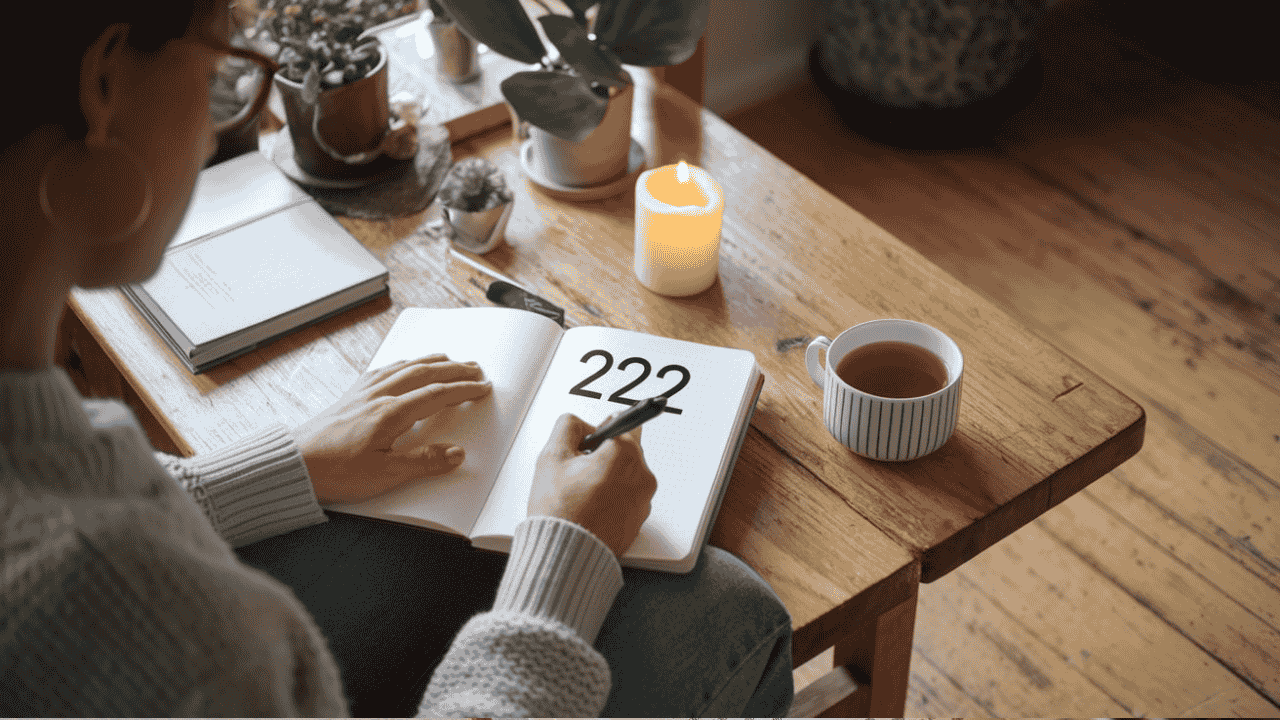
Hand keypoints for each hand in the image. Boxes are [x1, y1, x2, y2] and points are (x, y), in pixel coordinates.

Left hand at [293, 354, 491, 503]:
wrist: (293, 465)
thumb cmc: (334, 471)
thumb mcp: (384, 475)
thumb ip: (423, 462)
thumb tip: (456, 453)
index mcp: (391, 413)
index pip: (437, 395)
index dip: (463, 390)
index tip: (482, 388)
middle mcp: (379, 396)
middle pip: (425, 374)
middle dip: (454, 369)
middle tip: (475, 368)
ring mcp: (363, 393)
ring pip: (404, 368)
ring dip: (431, 361)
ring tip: (448, 358)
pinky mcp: (350, 396)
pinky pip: (383, 370)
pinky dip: (402, 364)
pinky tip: (403, 365)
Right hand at [527, 412, 657, 557]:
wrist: (565, 555)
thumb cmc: (560, 512)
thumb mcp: (552, 456)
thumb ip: (568, 426)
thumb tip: (580, 424)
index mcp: (624, 454)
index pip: (625, 422)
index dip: (601, 430)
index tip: (593, 438)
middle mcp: (641, 475)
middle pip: (625, 451)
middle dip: (604, 456)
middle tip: (577, 471)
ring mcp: (643, 500)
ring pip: (626, 476)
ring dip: (609, 479)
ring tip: (581, 494)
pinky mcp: (639, 520)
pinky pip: (628, 500)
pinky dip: (613, 500)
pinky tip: (590, 508)